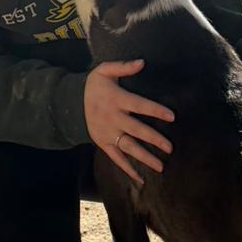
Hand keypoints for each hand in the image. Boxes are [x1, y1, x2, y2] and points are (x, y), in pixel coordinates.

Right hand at [84, 59, 173, 184]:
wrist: (69, 102)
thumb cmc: (93, 85)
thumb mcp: (104, 70)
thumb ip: (123, 66)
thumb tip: (142, 62)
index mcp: (116, 100)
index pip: (140, 105)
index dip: (156, 110)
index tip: (172, 117)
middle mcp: (113, 118)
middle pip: (137, 130)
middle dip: (154, 139)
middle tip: (170, 147)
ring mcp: (107, 133)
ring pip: (128, 147)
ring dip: (145, 157)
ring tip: (161, 166)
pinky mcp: (103, 143)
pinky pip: (116, 158)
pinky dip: (128, 169)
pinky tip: (140, 179)